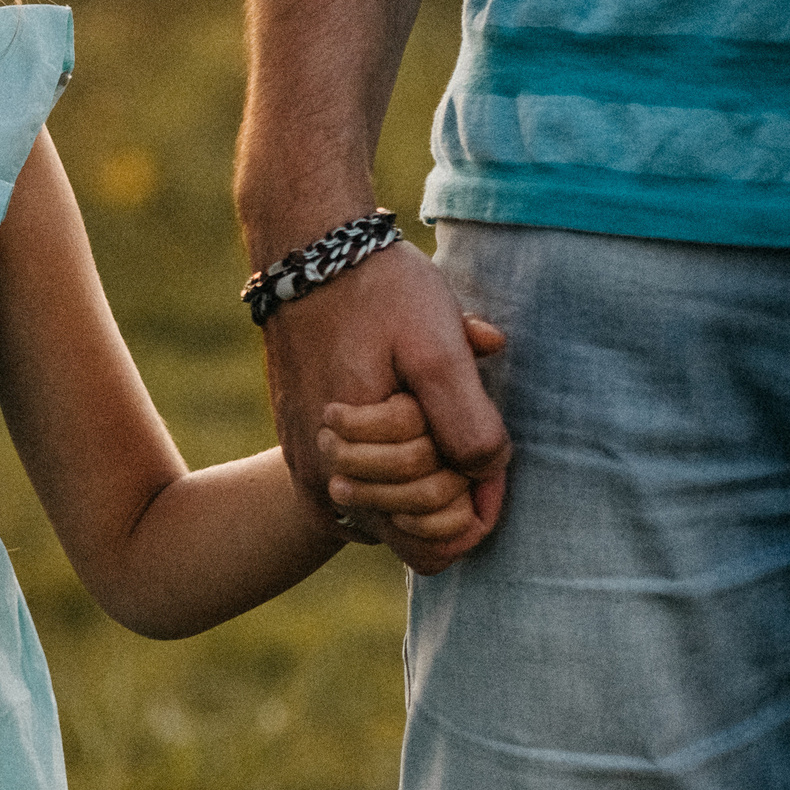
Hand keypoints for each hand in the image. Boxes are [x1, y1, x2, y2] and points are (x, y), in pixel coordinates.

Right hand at [313, 316, 507, 573]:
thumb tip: (484, 473)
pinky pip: (361, 496)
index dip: (478, 495)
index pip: (436, 534)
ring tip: (422, 407)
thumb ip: (469, 421)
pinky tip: (401, 417)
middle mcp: (320, 476)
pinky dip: (392, 467)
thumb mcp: (438, 345)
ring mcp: (306, 469)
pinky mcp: (300, 454)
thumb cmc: (379, 293)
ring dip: (421, 470)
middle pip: (414, 524)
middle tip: (452, 410)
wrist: (309, 255)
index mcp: (350, 456)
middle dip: (450, 477)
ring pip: (388, 512)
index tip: (489, 444)